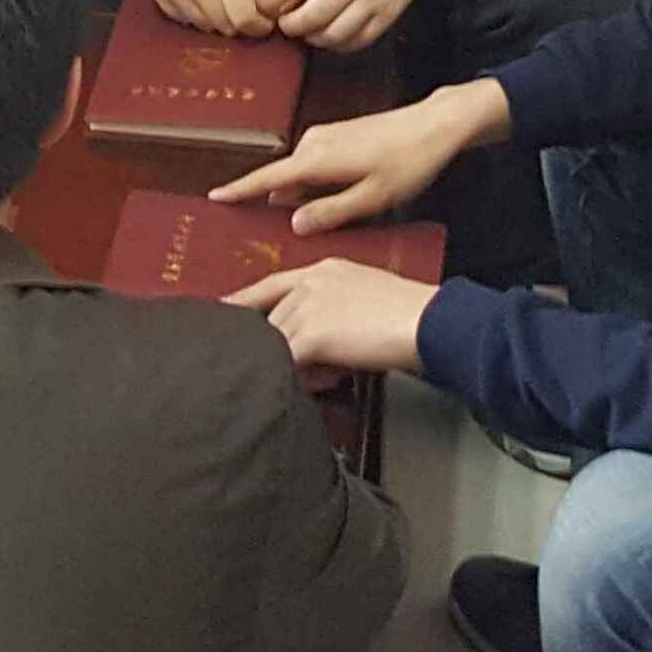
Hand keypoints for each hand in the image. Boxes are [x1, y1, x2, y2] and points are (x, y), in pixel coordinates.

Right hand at [133, 0, 278, 36]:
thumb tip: (273, 14)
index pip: (244, 19)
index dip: (259, 27)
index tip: (263, 22)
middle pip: (225, 27)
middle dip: (240, 23)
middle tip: (244, 6)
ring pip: (203, 27)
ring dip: (218, 19)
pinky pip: (182, 19)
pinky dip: (195, 14)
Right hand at [218, 79, 507, 233]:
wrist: (434, 126)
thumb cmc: (407, 162)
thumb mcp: (371, 198)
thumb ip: (330, 212)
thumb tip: (293, 223)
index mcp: (317, 159)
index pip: (267, 178)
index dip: (239, 190)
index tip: (214, 198)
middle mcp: (314, 143)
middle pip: (283, 180)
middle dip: (278, 204)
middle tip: (280, 232)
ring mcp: (325, 136)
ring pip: (300, 174)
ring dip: (302, 196)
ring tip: (320, 219)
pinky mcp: (338, 135)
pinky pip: (314, 165)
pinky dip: (316, 184)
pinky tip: (338, 200)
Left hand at [225, 256, 440, 377]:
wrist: (427, 321)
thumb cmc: (410, 313)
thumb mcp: (364, 295)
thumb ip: (333, 309)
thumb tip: (319, 341)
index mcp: (322, 270)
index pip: (271, 286)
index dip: (244, 301)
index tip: (223, 309)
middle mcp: (309, 283)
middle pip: (273, 322)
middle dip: (286, 348)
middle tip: (307, 367)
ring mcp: (307, 306)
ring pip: (279, 344)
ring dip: (299, 366)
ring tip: (331, 375)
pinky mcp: (311, 334)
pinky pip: (289, 362)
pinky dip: (304, 378)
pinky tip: (327, 380)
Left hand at [258, 0, 475, 52]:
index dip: (271, 1)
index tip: (263, 7)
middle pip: (312, 17)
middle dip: (290, 26)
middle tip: (284, 23)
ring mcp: (374, 1)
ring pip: (333, 36)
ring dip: (313, 37)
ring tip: (307, 28)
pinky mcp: (388, 17)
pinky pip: (356, 42)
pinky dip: (338, 43)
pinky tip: (331, 31)